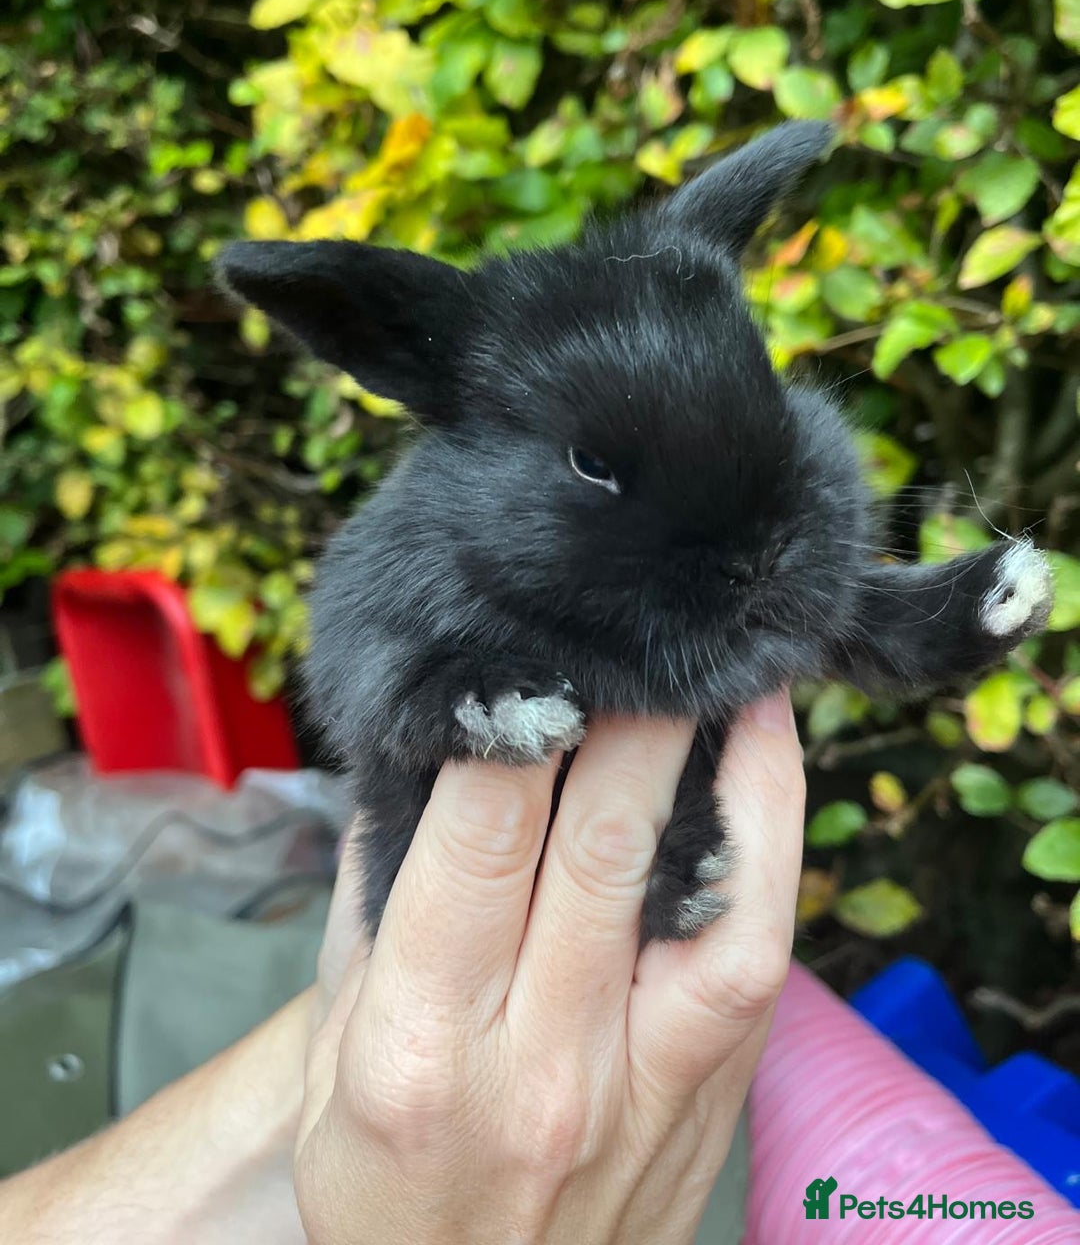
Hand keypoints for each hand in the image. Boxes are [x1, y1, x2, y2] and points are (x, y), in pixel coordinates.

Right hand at [297, 693, 804, 1244]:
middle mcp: (541, 1064)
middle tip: (631, 625)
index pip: (479, 843)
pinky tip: (766, 760)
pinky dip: (774, 837)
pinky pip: (757, 950)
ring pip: (704, 889)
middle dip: (624, 714)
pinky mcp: (706, 1097)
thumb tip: (419, 754)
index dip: (515, 724)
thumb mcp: (335, 1044)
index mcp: (421, 1046)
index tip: (531, 644)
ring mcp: (640, 1086)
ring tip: (723, 665)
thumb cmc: (385, 1177)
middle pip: (600, 846)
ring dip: (715, 758)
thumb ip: (374, 894)